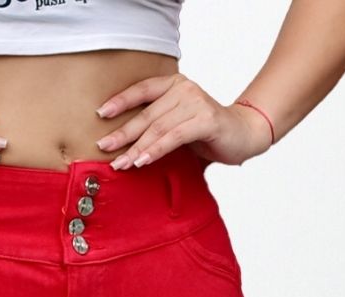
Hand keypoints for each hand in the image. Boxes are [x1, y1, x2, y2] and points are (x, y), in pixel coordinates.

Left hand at [93, 73, 271, 169]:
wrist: (244, 135)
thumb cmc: (207, 133)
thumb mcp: (177, 128)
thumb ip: (157, 131)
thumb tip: (123, 151)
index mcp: (174, 85)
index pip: (142, 90)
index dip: (121, 101)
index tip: (100, 114)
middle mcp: (184, 89)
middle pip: (146, 114)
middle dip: (123, 133)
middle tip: (105, 148)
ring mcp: (196, 103)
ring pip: (158, 127)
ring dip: (137, 148)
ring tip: (121, 163)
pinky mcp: (206, 121)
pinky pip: (174, 137)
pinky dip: (156, 150)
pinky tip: (143, 161)